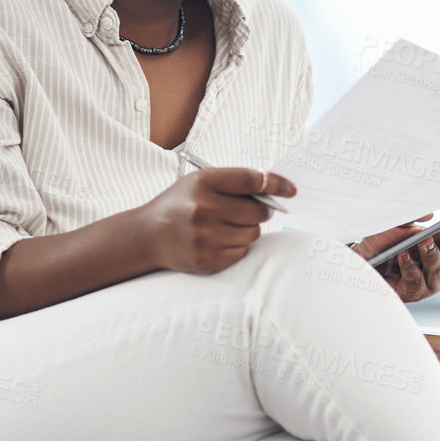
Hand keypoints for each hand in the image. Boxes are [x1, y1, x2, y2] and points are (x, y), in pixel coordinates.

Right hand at [138, 166, 296, 273]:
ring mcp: (204, 238)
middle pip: (258, 212)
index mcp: (203, 183)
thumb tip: (276, 191)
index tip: (290, 189)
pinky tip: (218, 240)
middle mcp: (203, 210)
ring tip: (226, 225)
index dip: (276, 183)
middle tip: (251, 210)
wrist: (149, 235)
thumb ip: (235, 182)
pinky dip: (237, 246)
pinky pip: (242, 252)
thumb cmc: (181, 204)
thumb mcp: (200, 182)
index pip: (251, 180)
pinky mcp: (207, 260)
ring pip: (253, 234)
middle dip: (261, 211)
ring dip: (247, 229)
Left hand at [349, 204, 439, 301]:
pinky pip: (416, 281)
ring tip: (425, 240)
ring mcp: (431, 280)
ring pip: (439, 267)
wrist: (363, 264)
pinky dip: (410, 267)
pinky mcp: (413, 293)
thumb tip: (429, 214)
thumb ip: (412, 216)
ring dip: (432, 253)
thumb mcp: (397, 222)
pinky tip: (404, 255)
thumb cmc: (384, 241)